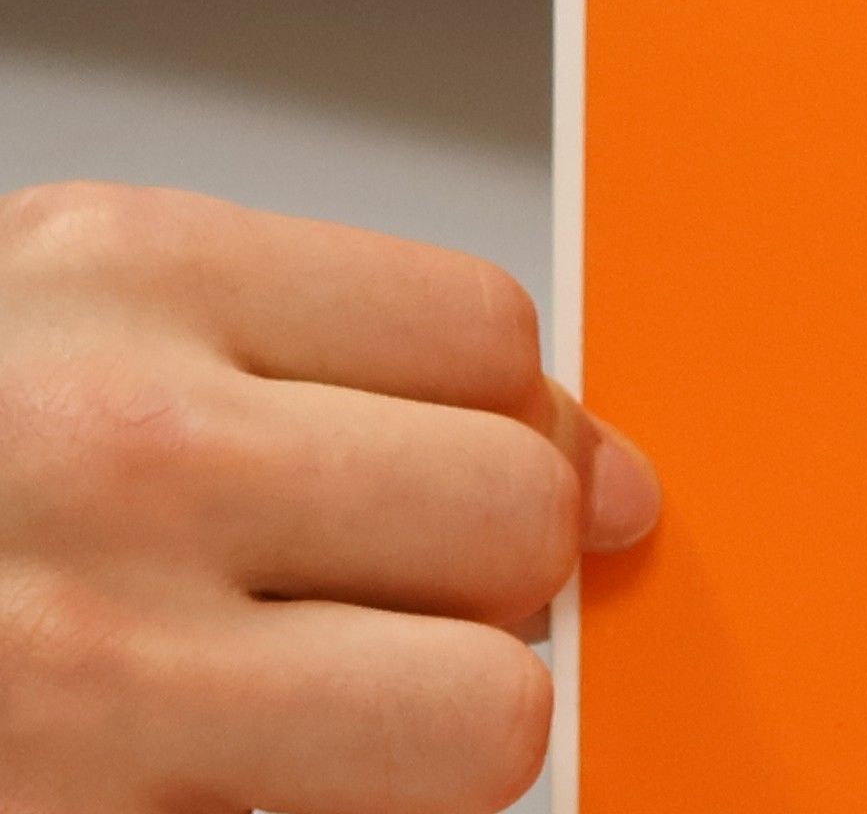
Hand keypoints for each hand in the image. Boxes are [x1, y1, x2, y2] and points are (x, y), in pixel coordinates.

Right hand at [0, 181, 657, 813]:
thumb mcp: (84, 300)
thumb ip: (340, 347)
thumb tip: (606, 472)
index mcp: (127, 281)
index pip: (491, 342)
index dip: (523, 417)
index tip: (498, 463)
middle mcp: (111, 472)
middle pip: (514, 525)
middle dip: (494, 570)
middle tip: (392, 587)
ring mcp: (81, 696)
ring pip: (480, 729)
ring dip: (433, 722)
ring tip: (307, 693)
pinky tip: (202, 772)